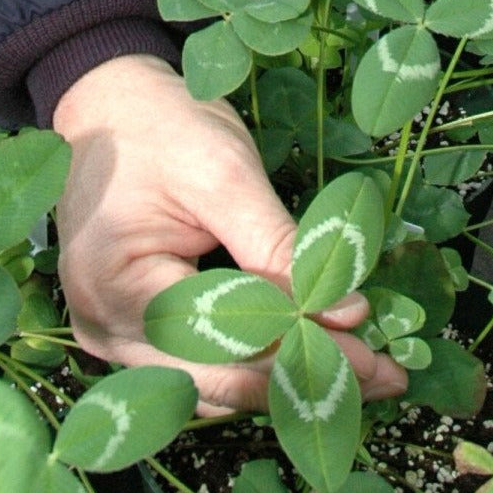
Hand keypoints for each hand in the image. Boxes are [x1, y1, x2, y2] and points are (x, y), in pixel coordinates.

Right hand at [51, 54, 407, 415]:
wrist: (110, 109)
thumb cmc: (162, 129)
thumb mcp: (226, 177)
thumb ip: (281, 249)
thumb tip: (347, 313)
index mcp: (118, 288)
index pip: (224, 345)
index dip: (302, 356)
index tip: (373, 360)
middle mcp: (107, 329)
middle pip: (220, 381)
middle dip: (305, 379)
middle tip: (385, 378)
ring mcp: (117, 337)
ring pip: (215, 383)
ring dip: (288, 378)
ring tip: (364, 372)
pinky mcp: (137, 332)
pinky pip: (204, 364)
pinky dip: (260, 363)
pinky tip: (316, 355)